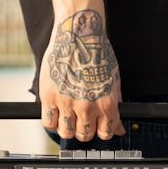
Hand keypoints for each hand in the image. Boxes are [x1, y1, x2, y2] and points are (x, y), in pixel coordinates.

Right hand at [39, 9, 125, 141]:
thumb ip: (115, 106)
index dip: (101, 132)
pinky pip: (49, 123)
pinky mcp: (49, 96)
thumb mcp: (113, 80)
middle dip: (84, 131)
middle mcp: (88, 106)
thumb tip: (118, 128)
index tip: (97, 127)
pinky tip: (56, 113)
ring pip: (66, 133)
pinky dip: (52, 122)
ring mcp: (67, 102)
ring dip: (67, 129)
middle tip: (81, 122)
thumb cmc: (97, 52)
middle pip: (85, 136)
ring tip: (68, 118)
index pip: (106, 133)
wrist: (79, 33)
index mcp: (107, 103)